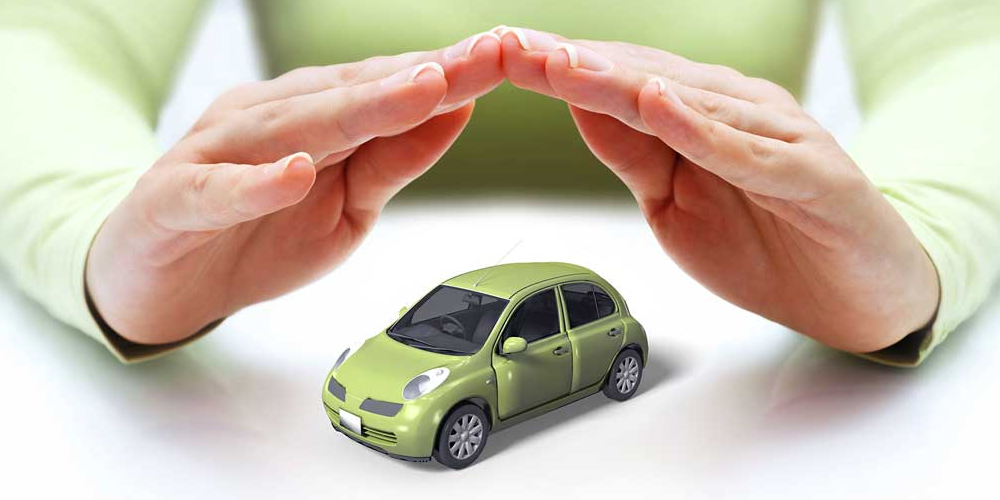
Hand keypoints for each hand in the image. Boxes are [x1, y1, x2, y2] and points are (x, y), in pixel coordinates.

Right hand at [86, 33, 503, 343]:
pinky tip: (295, 171)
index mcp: (311, 115)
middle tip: (485, 57)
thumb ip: (393, 161)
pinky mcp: (174, 197)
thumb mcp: (347, 206)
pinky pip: (218, 190)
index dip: (449, 72)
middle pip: (352, 94)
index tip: (507, 56)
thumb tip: (456, 112)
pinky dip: (256, 183)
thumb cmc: (256, 233)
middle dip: (423, 76)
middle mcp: (268, 118)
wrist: (159, 278)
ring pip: (293, 126)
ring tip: (419, 91)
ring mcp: (218, 153)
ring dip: (358, 109)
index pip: (387, 87)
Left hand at [496, 27, 938, 351]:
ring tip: (563, 65)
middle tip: (512, 46)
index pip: (619, 82)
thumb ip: (634, 155)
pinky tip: (658, 105)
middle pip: (644, 78)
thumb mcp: (674, 203)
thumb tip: (578, 109)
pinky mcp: (812, 173)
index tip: (501, 56)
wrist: (858, 293)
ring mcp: (776, 136)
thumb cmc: (768, 243)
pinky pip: (747, 151)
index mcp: (701, 114)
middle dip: (573, 64)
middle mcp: (737, 109)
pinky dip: (701, 128)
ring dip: (620, 82)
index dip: (560, 69)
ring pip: (688, 102)